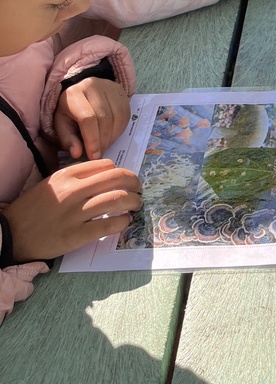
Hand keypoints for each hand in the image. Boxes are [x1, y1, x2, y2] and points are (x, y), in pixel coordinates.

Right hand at [3, 159, 141, 261]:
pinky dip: (122, 222)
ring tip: (135, 205)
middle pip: (117, 178)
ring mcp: (75, 213)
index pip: (107, 165)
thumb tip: (108, 175)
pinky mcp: (76, 235)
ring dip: (133, 201)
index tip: (127, 180)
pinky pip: (108, 225)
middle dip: (134, 183)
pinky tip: (124, 222)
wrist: (11, 234)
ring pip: (117, 199)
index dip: (122, 172)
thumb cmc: (33, 208)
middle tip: (138, 189)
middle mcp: (74, 190)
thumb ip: (77, 176)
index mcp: (68, 174)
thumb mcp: (52, 183)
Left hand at [54, 77, 130, 160]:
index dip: (92, 139)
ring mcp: (109, 86)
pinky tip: (111, 135)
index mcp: (73, 94)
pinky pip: (125, 114)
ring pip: (117, 116)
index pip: (87, 118)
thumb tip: (77, 153)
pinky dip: (120, 129)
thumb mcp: (62, 125)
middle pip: (104, 117)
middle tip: (100, 154)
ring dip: (112, 136)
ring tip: (105, 145)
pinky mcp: (120, 91)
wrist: (82, 92)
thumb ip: (68, 139)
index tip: (94, 156)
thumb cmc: (69, 112)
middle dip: (103, 140)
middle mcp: (92, 85)